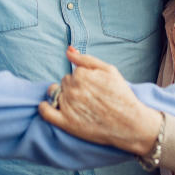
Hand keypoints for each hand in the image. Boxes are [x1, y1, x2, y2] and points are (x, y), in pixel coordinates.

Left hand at [38, 47, 160, 154]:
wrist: (130, 124)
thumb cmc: (121, 95)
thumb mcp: (109, 70)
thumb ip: (86, 59)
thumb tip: (68, 50)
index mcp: (81, 75)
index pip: (72, 73)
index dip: (82, 80)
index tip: (92, 89)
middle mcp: (72, 89)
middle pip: (64, 83)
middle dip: (73, 88)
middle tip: (89, 98)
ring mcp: (68, 106)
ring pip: (56, 95)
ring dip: (63, 98)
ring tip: (79, 106)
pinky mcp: (66, 123)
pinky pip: (45, 112)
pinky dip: (44, 107)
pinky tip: (50, 107)